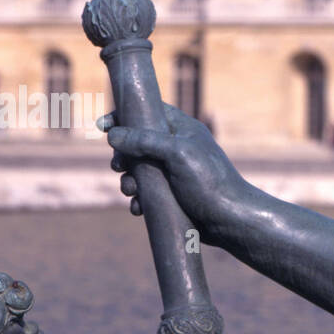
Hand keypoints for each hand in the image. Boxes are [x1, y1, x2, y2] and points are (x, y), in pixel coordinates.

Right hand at [100, 103, 246, 237]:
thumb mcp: (177, 154)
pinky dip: (138, 200)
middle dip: (123, 156)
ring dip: (128, 181)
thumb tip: (112, 135)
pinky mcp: (172, 196)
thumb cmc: (209, 183)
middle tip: (119, 167)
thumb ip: (144, 140)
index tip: (102, 126)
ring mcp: (174, 173)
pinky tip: (139, 208)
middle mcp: (177, 149)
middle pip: (137, 143)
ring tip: (131, 191)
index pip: (148, 111)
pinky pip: (146, 193)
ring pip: (138, 171)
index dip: (123, 116)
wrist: (230, 222)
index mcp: (182, 130)